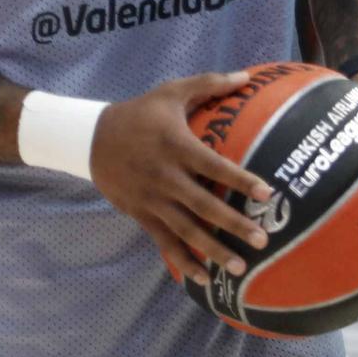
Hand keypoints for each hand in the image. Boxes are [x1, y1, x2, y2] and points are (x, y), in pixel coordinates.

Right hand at [89, 71, 275, 287]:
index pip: (213, 166)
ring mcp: (152, 198)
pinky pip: (164, 241)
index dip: (240, 180)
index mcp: (176, 146)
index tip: (267, 194)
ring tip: (239, 267)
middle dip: (234, 224)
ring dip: (213, 250)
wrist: (91, 137)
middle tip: (263, 239)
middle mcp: (166, 176)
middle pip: (204, 204)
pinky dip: (183, 261)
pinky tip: (203, 279)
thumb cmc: (139, 114)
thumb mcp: (169, 93)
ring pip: (186, 229)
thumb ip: (208, 84)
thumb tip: (245, 77)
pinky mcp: (141, 213)